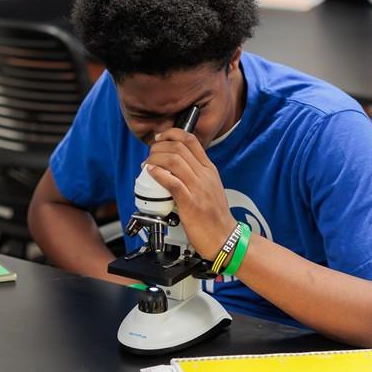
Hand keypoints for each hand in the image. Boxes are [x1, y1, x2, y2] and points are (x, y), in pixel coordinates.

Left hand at [143, 128, 235, 260]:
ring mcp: (198, 188)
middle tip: (149, 155)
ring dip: (154, 159)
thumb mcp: (210, 187)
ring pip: (173, 161)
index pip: (190, 140)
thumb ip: (195, 174)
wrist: (225, 238)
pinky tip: (151, 173)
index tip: (160, 138)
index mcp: (209, 169)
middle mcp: (204, 175)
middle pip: (178, 148)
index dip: (171, 134)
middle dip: (158, 147)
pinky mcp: (190, 203)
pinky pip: (172, 182)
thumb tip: (173, 167)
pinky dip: (158, 174)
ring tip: (146, 165)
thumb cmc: (214, 216)